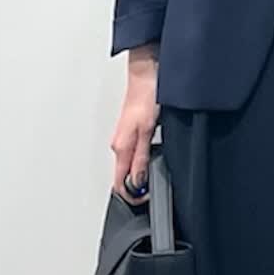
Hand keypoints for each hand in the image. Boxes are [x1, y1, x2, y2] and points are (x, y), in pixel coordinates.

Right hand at [111, 49, 159, 201]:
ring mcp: (126, 138)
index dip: (131, 196)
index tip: (145, 200)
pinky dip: (144, 161)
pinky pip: (135, 154)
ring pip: (129, 166)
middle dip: (137, 188)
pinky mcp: (133, 132)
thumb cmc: (146, 96)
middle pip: (123, 177)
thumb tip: (137, 182)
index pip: (118, 183)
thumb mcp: (147, 131)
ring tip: (155, 175)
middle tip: (154, 191)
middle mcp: (119, 144)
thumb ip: (141, 158)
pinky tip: (154, 156)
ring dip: (141, 175)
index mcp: (120, 147)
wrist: (147, 74)